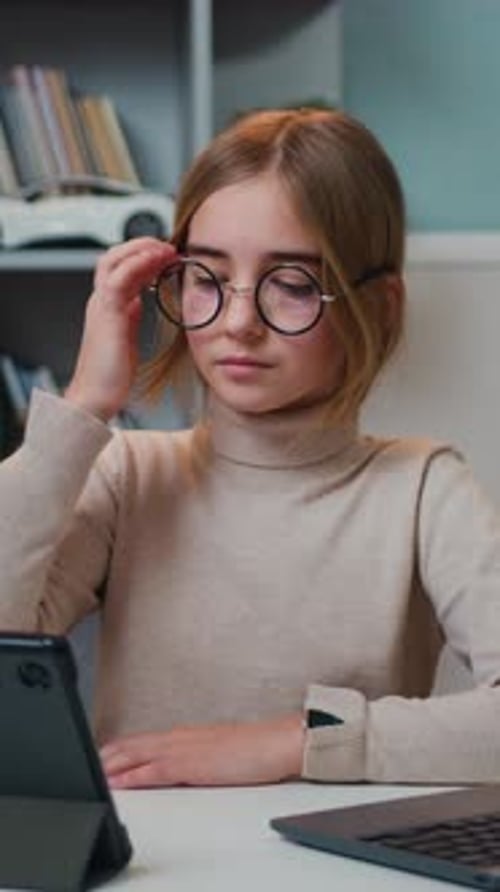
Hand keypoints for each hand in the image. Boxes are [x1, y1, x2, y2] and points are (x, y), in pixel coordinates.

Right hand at [65, 237, 176, 421]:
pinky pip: (118, 278)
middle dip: (142, 246)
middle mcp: (100, 301)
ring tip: (165, 249)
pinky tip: (155, 261)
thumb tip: (138, 301)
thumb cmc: (110, 375)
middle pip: (114, 257)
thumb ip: (129, 317)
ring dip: (141, 249)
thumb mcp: (125, 337)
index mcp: (107, 306)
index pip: (122, 269)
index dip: (144, 258)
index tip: (167, 257)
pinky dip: (136, 264)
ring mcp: (101, 305)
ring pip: (113, 260)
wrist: (95, 397)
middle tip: (168, 247)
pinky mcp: (107, 314)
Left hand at [100, 713, 303, 787]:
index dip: (121, 747)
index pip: (145, 740)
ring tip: (93, 771)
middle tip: (88, 762)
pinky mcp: (192, 764)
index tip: (102, 754)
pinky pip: (155, 770)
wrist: (278, 741)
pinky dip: (133, 776)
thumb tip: (185, 766)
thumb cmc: (256, 748)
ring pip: (138, 755)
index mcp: (187, 735)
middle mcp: (181, 737)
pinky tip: (120, 782)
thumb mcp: (220, 751)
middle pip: (135, 744)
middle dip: (110, 754)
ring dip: (114, 764)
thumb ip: (198, 755)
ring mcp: (185, 748)